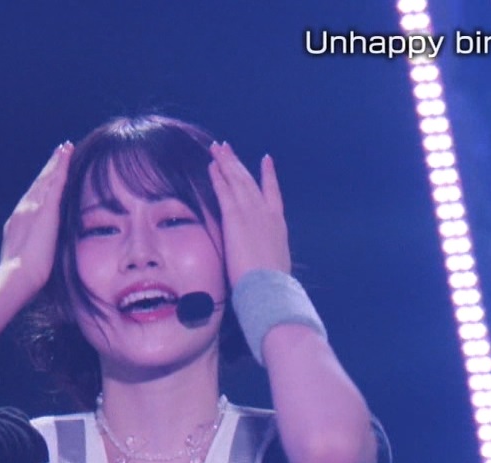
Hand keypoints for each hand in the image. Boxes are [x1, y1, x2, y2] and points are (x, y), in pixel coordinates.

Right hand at [0, 141, 73, 289]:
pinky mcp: (44, 210)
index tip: (49, 174)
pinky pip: (54, 183)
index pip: (33, 198)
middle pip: (38, 184)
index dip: (42, 185)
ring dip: (56, 163)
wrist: (16, 277)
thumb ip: (32, 253)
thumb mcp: (25, 260)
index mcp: (19, 222)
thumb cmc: (21, 278)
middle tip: (59, 151)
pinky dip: (60, 168)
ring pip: (46, 180)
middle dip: (49, 168)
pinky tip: (67, 156)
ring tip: (65, 149)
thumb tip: (40, 259)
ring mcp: (32, 209)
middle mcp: (23, 210)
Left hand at [208, 142, 291, 285]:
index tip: (266, 160)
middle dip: (237, 163)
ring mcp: (251, 213)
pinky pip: (224, 192)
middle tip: (227, 148)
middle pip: (249, 181)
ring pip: (236, 181)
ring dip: (226, 163)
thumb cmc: (272, 285)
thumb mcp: (274, 267)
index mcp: (278, 225)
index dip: (268, 175)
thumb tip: (263, 265)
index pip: (273, 193)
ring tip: (217, 148)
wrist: (269, 287)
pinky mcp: (235, 218)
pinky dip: (218, 177)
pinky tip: (212, 166)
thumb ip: (267, 258)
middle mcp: (266, 213)